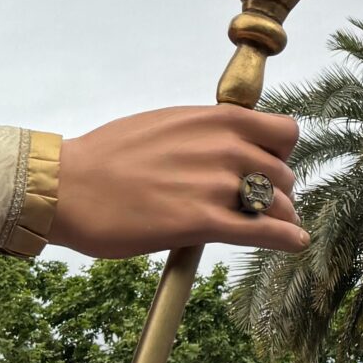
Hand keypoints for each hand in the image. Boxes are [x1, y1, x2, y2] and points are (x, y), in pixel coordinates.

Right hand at [53, 106, 307, 257]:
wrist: (68, 186)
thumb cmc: (108, 157)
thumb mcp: (166, 124)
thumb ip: (204, 133)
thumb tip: (227, 144)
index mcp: (216, 119)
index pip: (285, 132)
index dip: (282, 153)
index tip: (268, 166)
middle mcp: (224, 146)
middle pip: (284, 174)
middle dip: (277, 192)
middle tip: (260, 205)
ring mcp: (216, 184)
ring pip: (279, 204)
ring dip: (280, 218)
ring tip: (273, 228)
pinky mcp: (204, 222)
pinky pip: (266, 232)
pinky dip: (287, 239)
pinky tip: (294, 243)